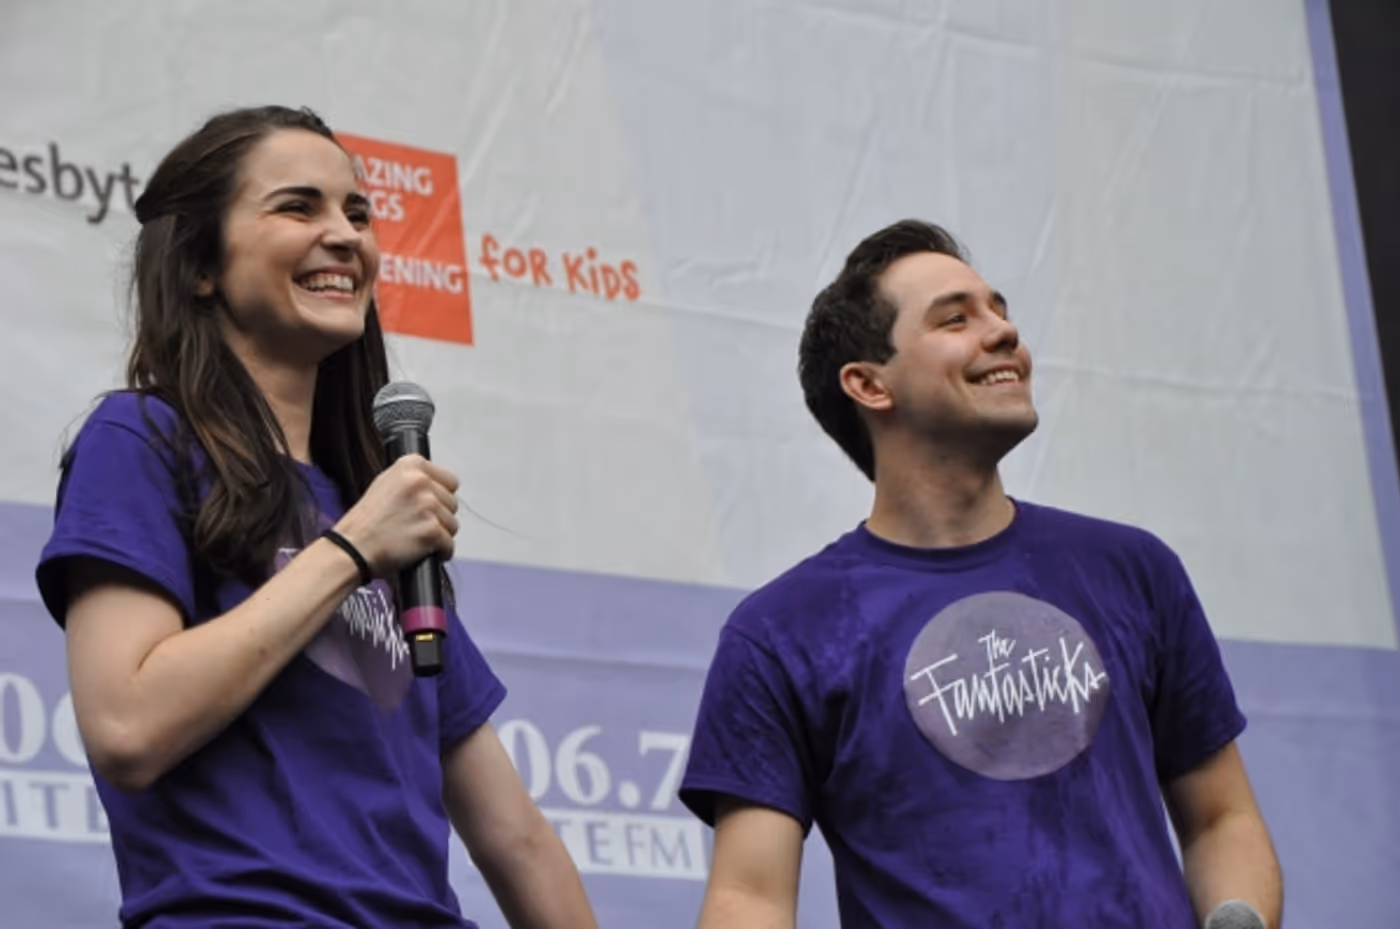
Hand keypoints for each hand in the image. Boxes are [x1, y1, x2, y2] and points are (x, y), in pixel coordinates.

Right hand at [331, 455, 458, 575]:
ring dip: (440, 534)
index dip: (440, 496)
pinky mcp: (432, 530)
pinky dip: (440, 552)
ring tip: (416, 537)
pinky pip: (449, 544)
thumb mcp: (385, 483)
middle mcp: (422, 481)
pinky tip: (423, 551)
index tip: (428, 506)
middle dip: (439, 516)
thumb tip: (436, 486)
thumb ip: (413, 480)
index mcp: (411, 465)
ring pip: (452, 524)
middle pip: (452, 503)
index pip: (450, 480)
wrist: (353, 548)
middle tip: (417, 524)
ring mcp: (428, 506)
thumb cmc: (365, 521)